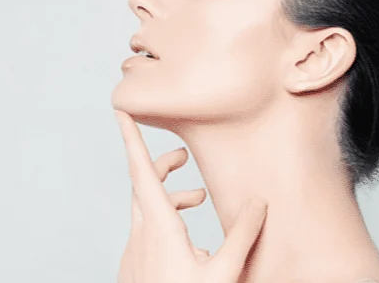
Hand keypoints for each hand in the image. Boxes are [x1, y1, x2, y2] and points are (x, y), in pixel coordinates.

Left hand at [114, 110, 267, 282]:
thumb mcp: (224, 271)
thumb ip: (242, 235)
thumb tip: (258, 203)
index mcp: (160, 228)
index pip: (141, 173)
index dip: (131, 139)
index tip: (120, 111)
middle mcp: (141, 235)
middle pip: (142, 185)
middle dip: (162, 165)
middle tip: (184, 158)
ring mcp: (134, 252)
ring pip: (145, 209)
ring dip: (169, 196)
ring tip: (197, 200)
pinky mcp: (135, 267)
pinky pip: (145, 230)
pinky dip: (164, 220)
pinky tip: (187, 238)